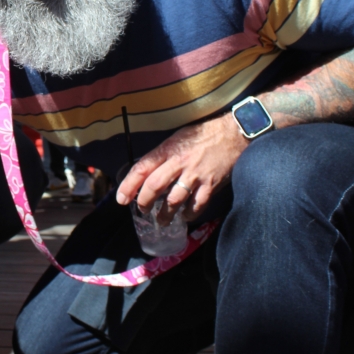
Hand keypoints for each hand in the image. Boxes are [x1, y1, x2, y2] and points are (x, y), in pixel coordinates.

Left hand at [115, 115, 248, 223]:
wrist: (232, 132)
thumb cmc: (202, 135)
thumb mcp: (177, 138)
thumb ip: (163, 156)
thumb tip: (146, 174)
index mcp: (168, 149)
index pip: (142, 167)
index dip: (128, 185)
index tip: (121, 199)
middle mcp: (179, 162)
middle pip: (155, 186)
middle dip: (145, 202)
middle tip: (142, 211)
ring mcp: (195, 175)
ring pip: (174, 200)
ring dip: (165, 214)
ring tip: (162, 220)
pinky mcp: (210, 185)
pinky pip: (196, 205)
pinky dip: (189, 214)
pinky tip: (185, 216)